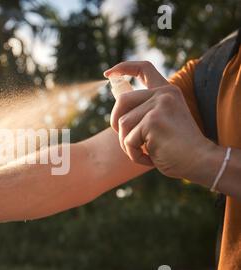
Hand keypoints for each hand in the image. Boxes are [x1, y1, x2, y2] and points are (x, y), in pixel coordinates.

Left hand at [104, 61, 217, 180]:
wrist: (200, 162)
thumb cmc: (178, 149)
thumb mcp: (161, 122)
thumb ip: (145, 110)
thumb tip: (118, 100)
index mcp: (167, 92)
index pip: (144, 68)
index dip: (123, 68)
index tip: (108, 74)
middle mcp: (164, 94)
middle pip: (122, 100)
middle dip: (116, 122)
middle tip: (128, 141)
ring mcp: (159, 105)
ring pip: (122, 123)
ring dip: (128, 144)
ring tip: (146, 152)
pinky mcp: (153, 121)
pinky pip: (128, 140)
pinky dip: (134, 154)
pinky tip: (151, 158)